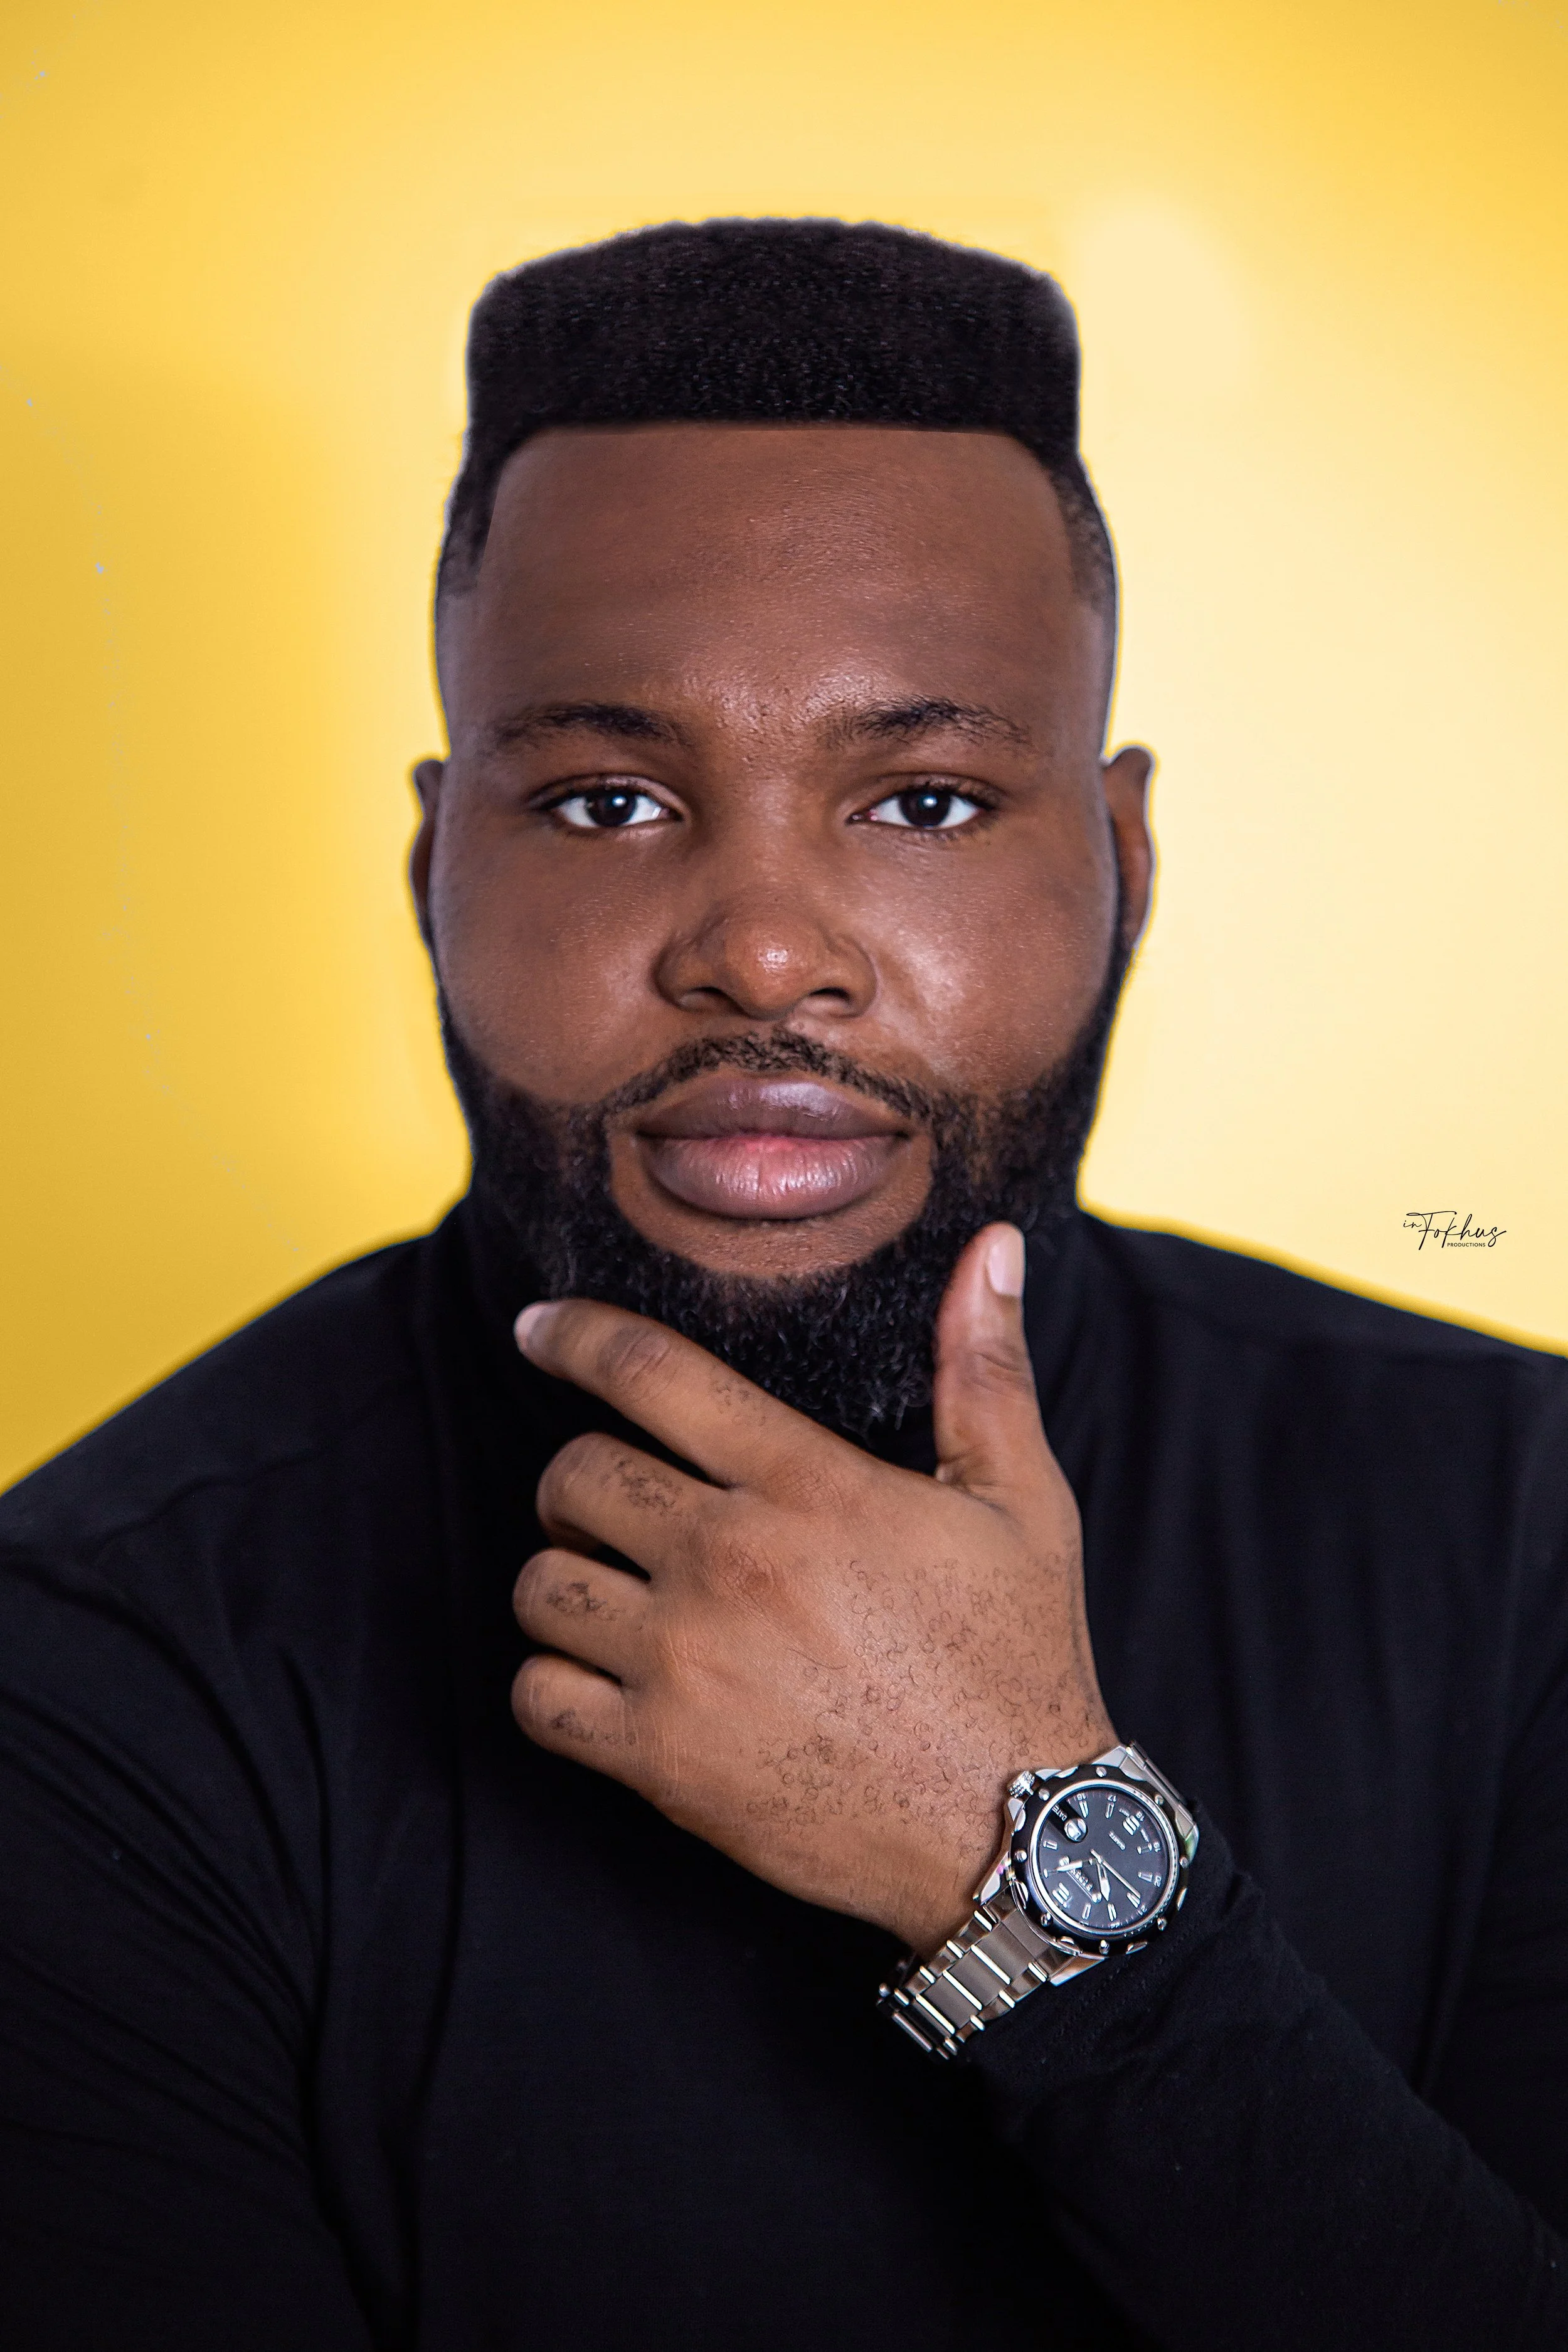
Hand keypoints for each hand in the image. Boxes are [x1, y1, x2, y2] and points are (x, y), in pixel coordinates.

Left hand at [510, 1223, 1115, 1954]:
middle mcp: (731, 1561)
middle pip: (574, 1474)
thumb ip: (985, 1367)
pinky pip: (539, 1698)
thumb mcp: (1021, 1500)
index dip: (574, 1335)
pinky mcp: (662, 1760)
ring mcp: (687, 1663)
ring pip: (544, 1583)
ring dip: (565, 1577)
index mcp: (807, 1485)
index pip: (648, 1373)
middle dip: (581, 1476)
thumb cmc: (1016, 1657)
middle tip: (616, 1501)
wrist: (1017, 1833)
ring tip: (613, 1591)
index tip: (539, 1328)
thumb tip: (995, 1247)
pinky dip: (553, 1684)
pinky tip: (600, 1680)